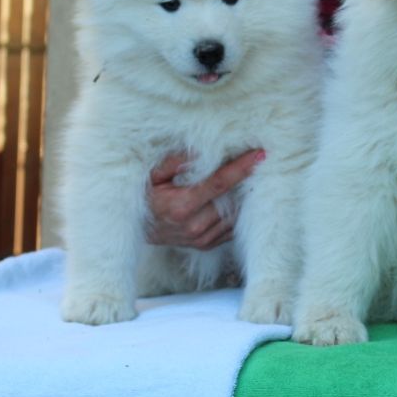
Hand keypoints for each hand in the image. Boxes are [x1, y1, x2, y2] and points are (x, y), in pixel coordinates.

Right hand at [146, 149, 264, 249]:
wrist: (137, 228)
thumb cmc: (146, 197)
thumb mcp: (154, 175)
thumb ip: (176, 162)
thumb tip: (200, 151)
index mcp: (181, 206)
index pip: (220, 183)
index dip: (241, 168)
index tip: (260, 155)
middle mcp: (194, 226)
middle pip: (232, 200)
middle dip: (247, 181)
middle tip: (257, 164)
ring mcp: (201, 239)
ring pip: (235, 215)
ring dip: (244, 198)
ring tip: (249, 180)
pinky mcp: (207, 245)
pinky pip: (231, 228)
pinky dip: (236, 213)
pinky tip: (236, 199)